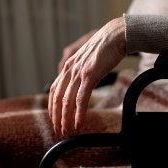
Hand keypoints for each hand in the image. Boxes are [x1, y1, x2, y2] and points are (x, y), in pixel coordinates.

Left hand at [49, 17, 125, 134]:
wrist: (114, 36)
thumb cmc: (104, 49)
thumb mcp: (87, 61)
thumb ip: (80, 72)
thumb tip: (81, 85)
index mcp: (67, 67)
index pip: (54, 91)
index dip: (52, 108)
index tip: (55, 120)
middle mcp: (69, 70)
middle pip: (58, 98)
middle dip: (57, 117)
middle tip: (59, 131)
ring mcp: (78, 72)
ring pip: (67, 101)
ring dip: (66, 119)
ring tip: (67, 131)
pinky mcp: (89, 75)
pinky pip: (81, 99)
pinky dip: (78, 113)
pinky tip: (79, 123)